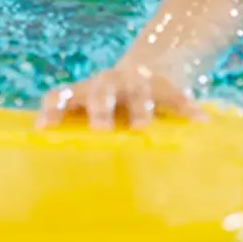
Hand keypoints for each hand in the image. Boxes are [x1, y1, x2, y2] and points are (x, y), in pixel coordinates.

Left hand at [38, 59, 198, 129]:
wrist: (151, 67)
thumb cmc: (113, 108)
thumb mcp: (93, 114)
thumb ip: (80, 134)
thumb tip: (59, 174)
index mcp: (84, 93)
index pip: (61, 95)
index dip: (51, 110)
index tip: (43, 129)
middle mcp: (108, 84)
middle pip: (100, 92)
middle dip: (99, 110)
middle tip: (101, 131)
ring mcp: (138, 82)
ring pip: (138, 92)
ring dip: (139, 108)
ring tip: (143, 128)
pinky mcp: (166, 85)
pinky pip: (177, 96)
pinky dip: (186, 107)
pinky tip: (199, 120)